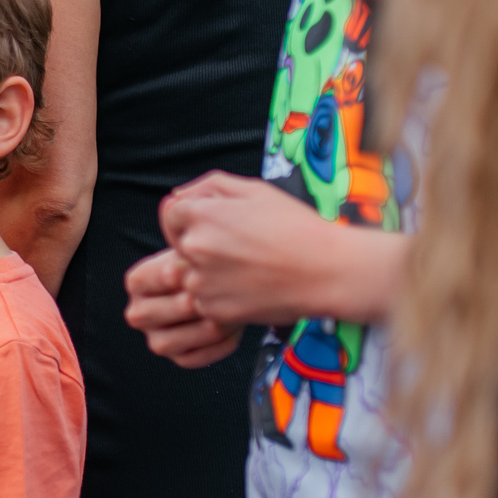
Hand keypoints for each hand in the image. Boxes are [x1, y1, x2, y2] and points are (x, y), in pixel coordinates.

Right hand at [122, 246, 245, 369]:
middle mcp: (140, 313)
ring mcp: (157, 338)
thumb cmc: (208, 264)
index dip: (170, 274)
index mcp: (138, 282)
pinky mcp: (178, 356)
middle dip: (189, 304)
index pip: (144, 280)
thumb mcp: (195, 251)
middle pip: (155, 314)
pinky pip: (193, 359)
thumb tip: (191, 261)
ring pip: (170, 342)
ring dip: (204, 329)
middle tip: (217, 293)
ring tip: (230, 313)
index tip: (193, 268)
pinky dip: (216, 347)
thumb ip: (189, 252)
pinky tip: (234, 329)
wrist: (225, 283)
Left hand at [159, 172, 403, 328]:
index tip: (215, 224)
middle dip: (200, 244)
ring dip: (208, 272)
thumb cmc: (295, 226)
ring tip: (247, 268)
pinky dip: (219, 295)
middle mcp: (194, 248)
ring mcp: (201, 283)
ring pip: (189, 275)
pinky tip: (250, 286)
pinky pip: (203, 301)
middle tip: (239, 247)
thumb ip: (210, 186)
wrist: (326, 272)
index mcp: (201, 214)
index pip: (171, 213)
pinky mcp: (213, 310)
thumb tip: (179, 196)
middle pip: (178, 244)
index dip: (191, 216)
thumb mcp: (255, 190)